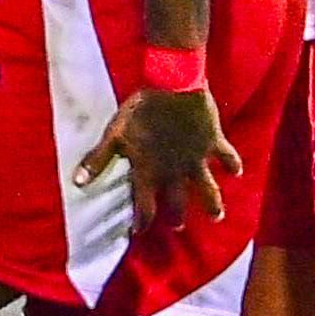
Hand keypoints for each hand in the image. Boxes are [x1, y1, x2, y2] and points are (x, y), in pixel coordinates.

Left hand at [75, 86, 241, 230]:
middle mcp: (174, 172)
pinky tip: (237, 172)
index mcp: (150, 171)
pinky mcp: (212, 142)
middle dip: (177, 216)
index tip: (137, 231)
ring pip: (207, 189)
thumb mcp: (115, 133)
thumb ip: (98, 159)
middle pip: (177, 203)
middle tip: (178, 225)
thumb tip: (77, 183)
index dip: (140, 222)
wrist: (172, 84)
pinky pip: (227, 156)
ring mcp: (196, 159)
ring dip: (212, 203)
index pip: (144, 207)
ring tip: (217, 216)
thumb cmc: (141, 108)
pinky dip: (233, 164)